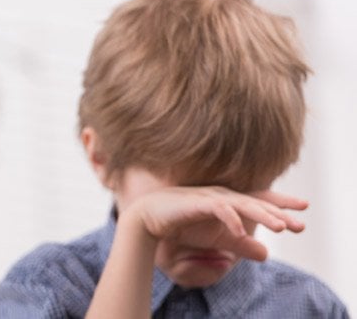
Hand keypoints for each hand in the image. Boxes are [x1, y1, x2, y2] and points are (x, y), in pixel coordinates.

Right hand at [125, 186, 307, 260]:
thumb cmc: (180, 225)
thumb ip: (240, 245)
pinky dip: (232, 219)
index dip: (281, 202)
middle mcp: (222, 195)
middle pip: (257, 202)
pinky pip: (219, 209)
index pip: (259, 199)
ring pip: (243, 204)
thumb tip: (266, 254)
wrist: (146, 218)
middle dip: (280, 212)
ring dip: (262, 215)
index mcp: (227, 201)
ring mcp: (210, 197)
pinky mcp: (197, 203)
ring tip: (280, 228)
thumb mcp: (216, 239)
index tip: (303, 208)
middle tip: (299, 226)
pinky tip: (241, 232)